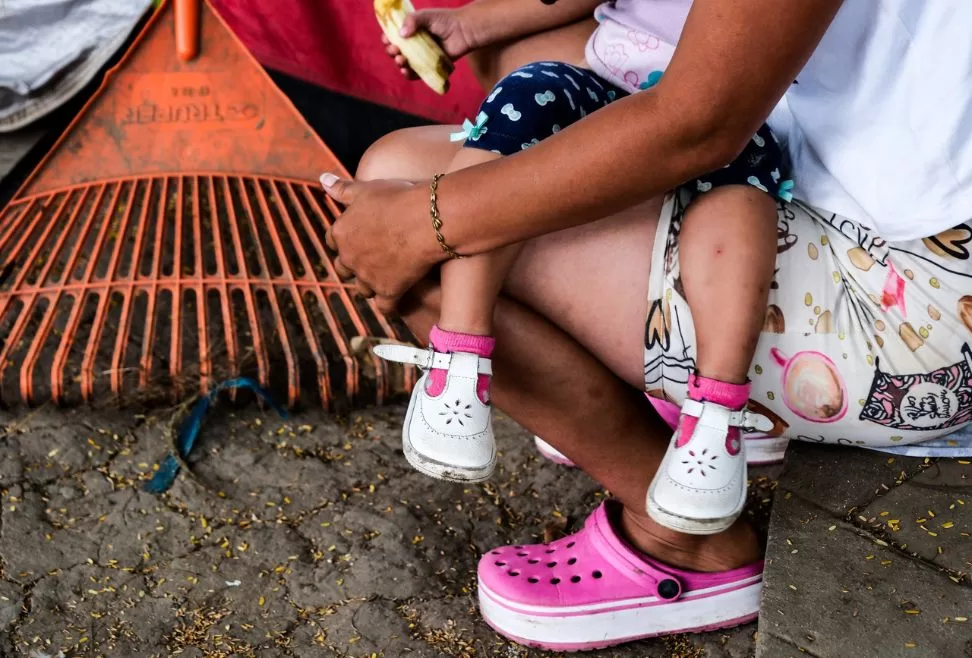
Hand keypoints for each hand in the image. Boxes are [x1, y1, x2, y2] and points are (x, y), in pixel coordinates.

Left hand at [320, 174, 438, 311]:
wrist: (425, 220)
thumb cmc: (397, 199)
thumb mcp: (367, 189)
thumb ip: (343, 189)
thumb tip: (323, 179)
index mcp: (342, 231)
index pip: (332, 240)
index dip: (344, 240)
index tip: (357, 237)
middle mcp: (349, 257)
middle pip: (343, 267)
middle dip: (354, 265)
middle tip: (372, 258)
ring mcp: (368, 276)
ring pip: (362, 288)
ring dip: (370, 285)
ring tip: (384, 279)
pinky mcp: (388, 291)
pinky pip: (384, 307)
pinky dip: (389, 305)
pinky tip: (396, 301)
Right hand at [382, 8, 475, 80]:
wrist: (463, 31)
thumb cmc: (446, 20)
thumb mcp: (426, 16)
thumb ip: (412, 20)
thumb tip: (401, 34)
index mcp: (410, 30)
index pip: (393, 36)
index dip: (387, 39)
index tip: (387, 39)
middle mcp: (414, 44)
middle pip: (396, 51)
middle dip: (392, 52)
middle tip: (395, 50)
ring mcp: (421, 56)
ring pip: (405, 64)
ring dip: (399, 64)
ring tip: (401, 60)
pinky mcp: (430, 66)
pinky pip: (417, 74)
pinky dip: (410, 75)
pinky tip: (406, 71)